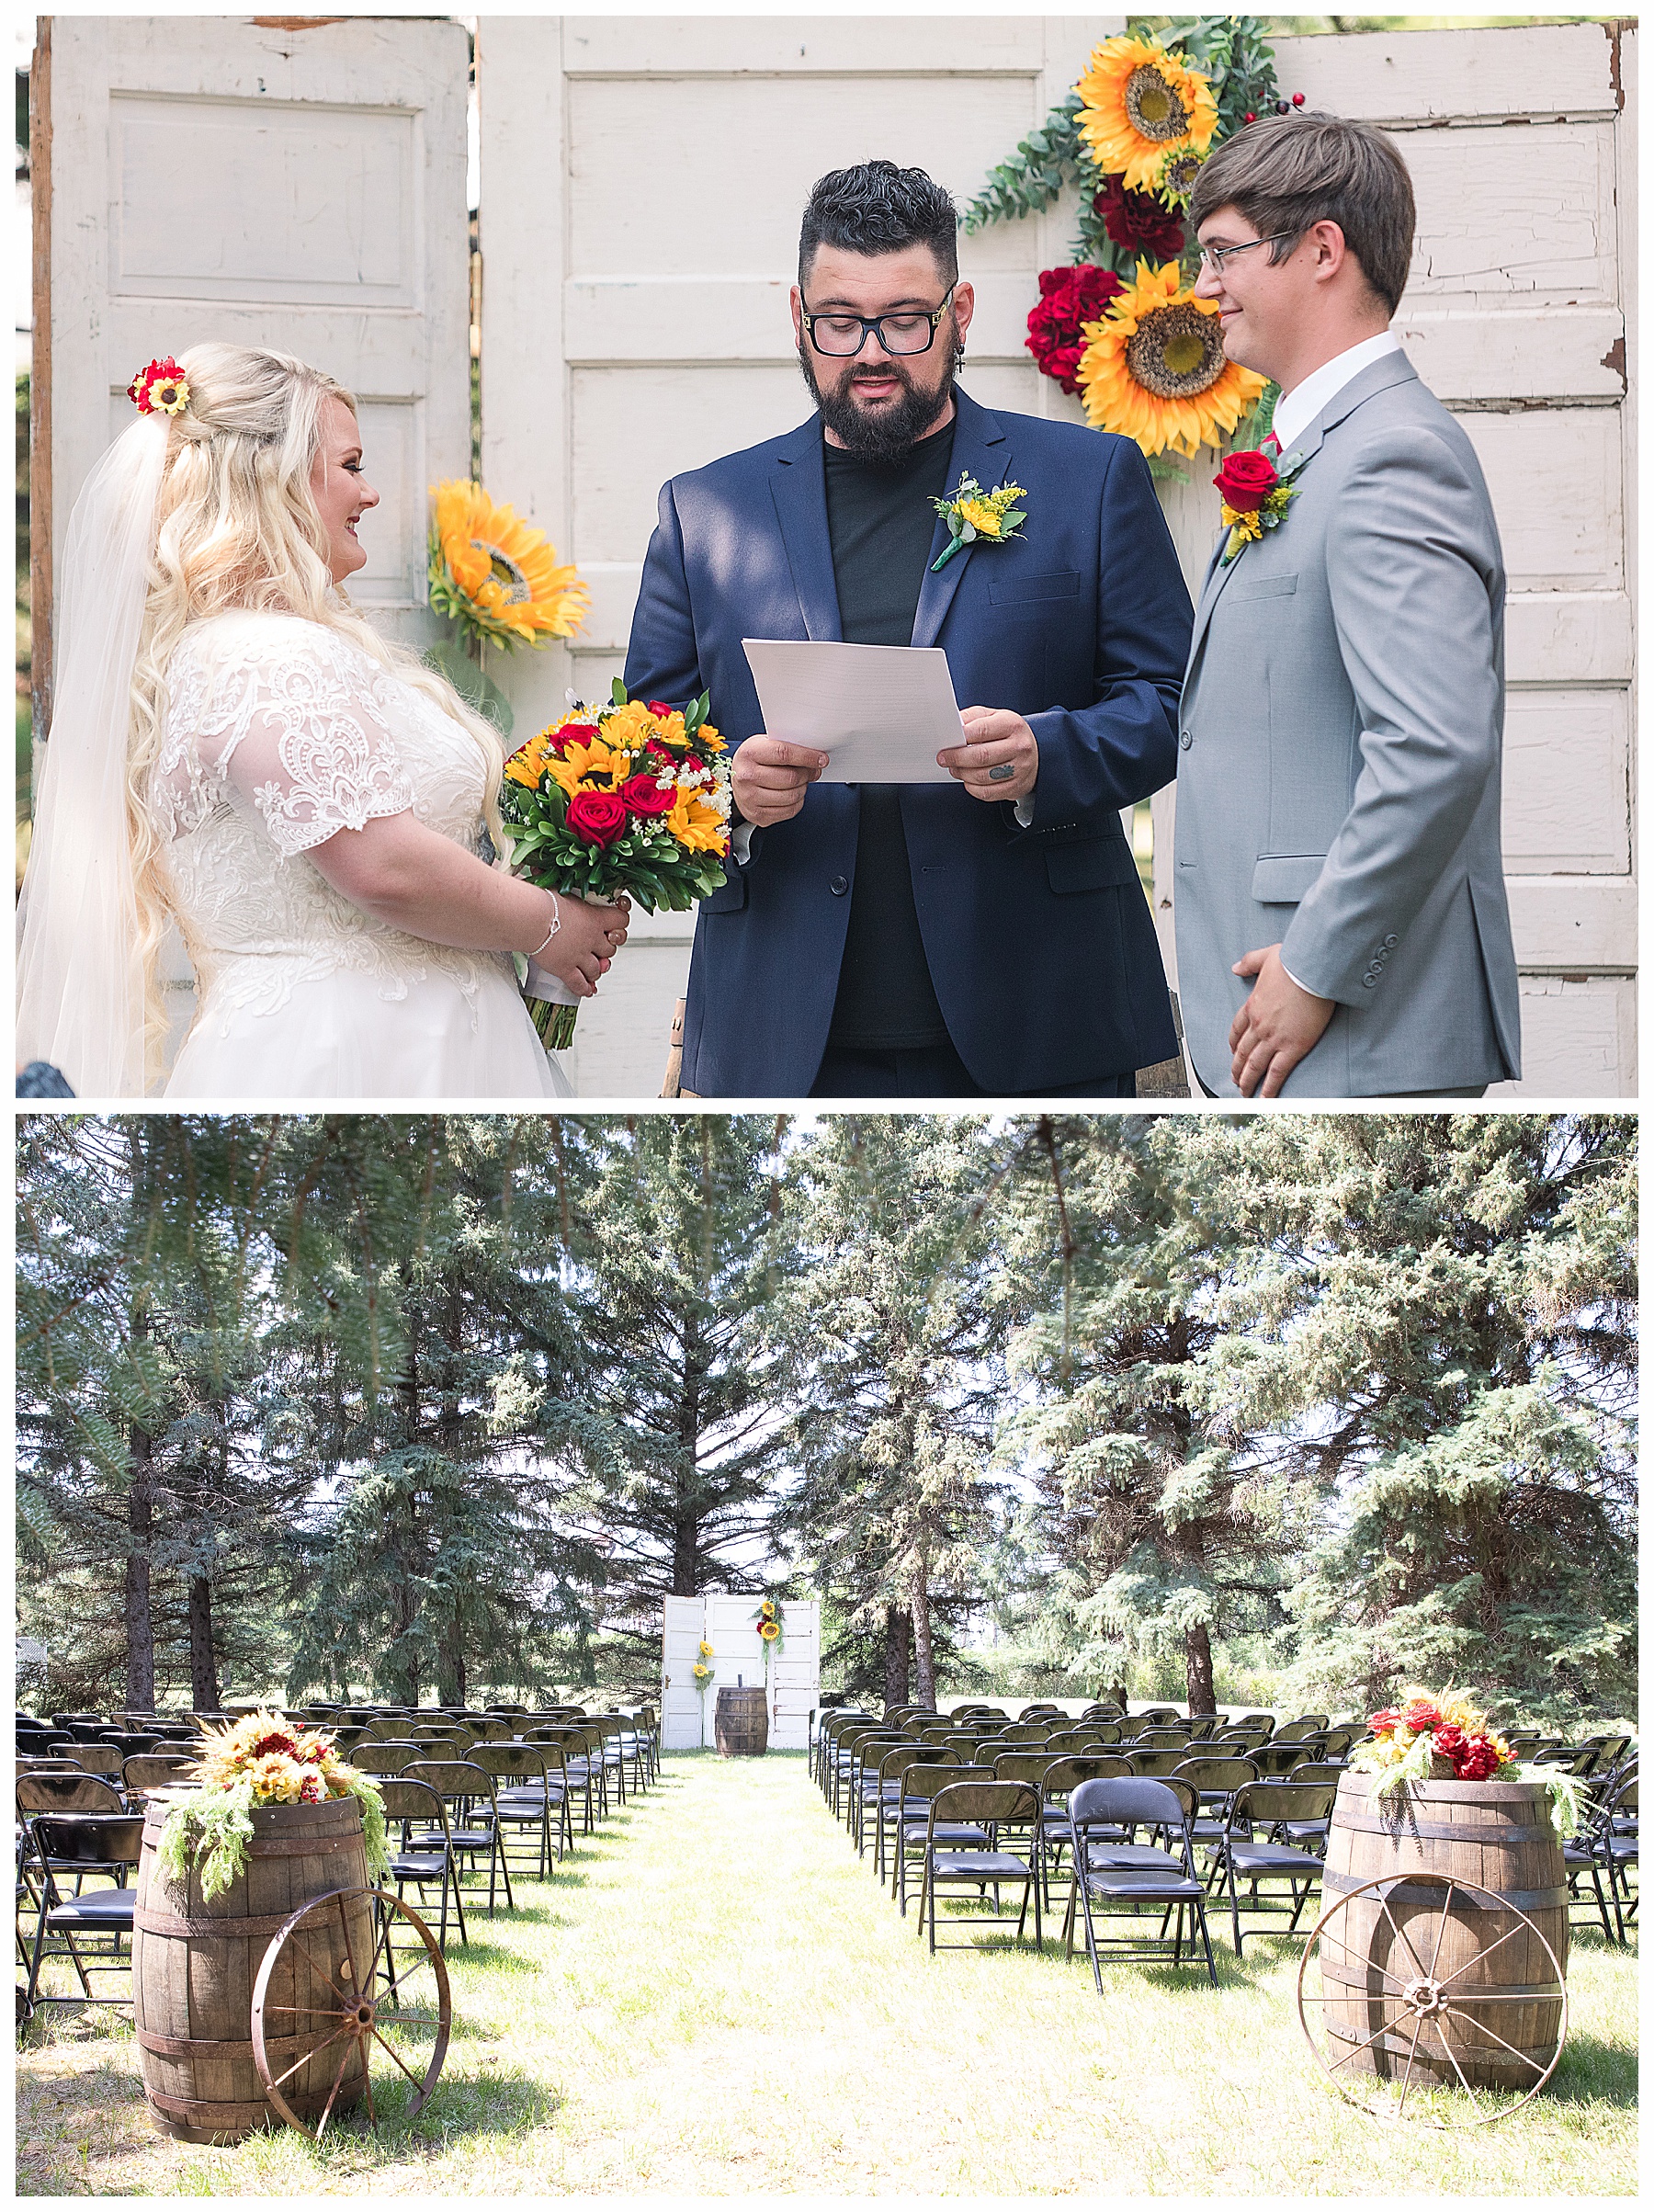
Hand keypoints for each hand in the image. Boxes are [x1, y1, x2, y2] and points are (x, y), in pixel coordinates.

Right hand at [536, 890, 628, 997]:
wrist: (528, 917)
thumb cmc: (540, 900)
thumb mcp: (560, 889)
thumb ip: (563, 886)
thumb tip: (543, 866)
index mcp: (595, 917)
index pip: (621, 921)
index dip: (620, 924)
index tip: (614, 925)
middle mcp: (591, 938)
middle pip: (610, 950)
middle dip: (605, 950)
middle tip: (598, 949)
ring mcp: (579, 955)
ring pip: (596, 969)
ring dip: (595, 970)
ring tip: (591, 968)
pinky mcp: (565, 969)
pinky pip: (579, 984)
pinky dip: (584, 988)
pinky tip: (588, 990)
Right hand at [730, 733, 828, 826]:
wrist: (736, 779)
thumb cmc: (755, 759)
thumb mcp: (764, 744)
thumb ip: (787, 747)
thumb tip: (816, 757)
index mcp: (749, 754)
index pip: (784, 754)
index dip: (807, 757)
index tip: (822, 759)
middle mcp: (746, 777)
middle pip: (791, 778)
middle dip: (808, 774)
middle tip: (812, 771)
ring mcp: (750, 798)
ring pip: (792, 796)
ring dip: (803, 788)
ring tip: (800, 782)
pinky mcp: (757, 815)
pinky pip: (789, 811)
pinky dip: (797, 802)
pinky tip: (793, 794)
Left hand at [938, 707, 1038, 803]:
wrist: (1035, 753)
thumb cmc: (1009, 734)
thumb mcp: (994, 716)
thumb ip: (973, 717)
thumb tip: (953, 724)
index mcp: (1012, 725)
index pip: (982, 730)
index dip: (960, 737)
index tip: (946, 742)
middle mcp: (1019, 747)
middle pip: (981, 756)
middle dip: (957, 758)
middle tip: (943, 758)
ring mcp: (1020, 769)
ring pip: (982, 776)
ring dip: (962, 774)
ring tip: (955, 768)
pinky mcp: (1016, 787)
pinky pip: (987, 793)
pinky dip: (972, 788)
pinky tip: (968, 779)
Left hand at [1228, 944, 1334, 1096]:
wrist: (1312, 971)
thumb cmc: (1294, 961)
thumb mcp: (1266, 956)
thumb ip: (1249, 962)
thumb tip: (1236, 967)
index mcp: (1252, 1006)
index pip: (1236, 1030)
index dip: (1233, 1044)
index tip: (1232, 1052)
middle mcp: (1259, 1025)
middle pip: (1242, 1052)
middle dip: (1237, 1068)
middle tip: (1235, 1079)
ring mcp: (1274, 1038)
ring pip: (1255, 1065)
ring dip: (1248, 1081)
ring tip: (1245, 1092)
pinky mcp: (1293, 1047)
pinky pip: (1277, 1072)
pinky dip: (1270, 1087)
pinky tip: (1266, 1097)